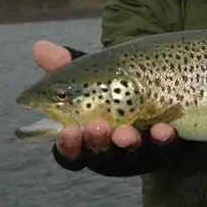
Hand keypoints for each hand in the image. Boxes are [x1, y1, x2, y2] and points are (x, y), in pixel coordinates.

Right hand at [31, 40, 176, 159]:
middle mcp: (111, 151)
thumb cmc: (115, 87)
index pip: (70, 154)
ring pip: (133, 157)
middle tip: (97, 126)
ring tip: (125, 130)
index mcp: (86, 140)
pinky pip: (167, 150)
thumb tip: (38, 47)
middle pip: (100, 158)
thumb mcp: (91, 75)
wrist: (160, 84)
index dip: (68, 147)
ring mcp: (140, 152)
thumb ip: (66, 66)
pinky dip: (163, 140)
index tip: (68, 132)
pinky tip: (163, 127)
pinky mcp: (167, 147)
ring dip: (127, 144)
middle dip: (97, 143)